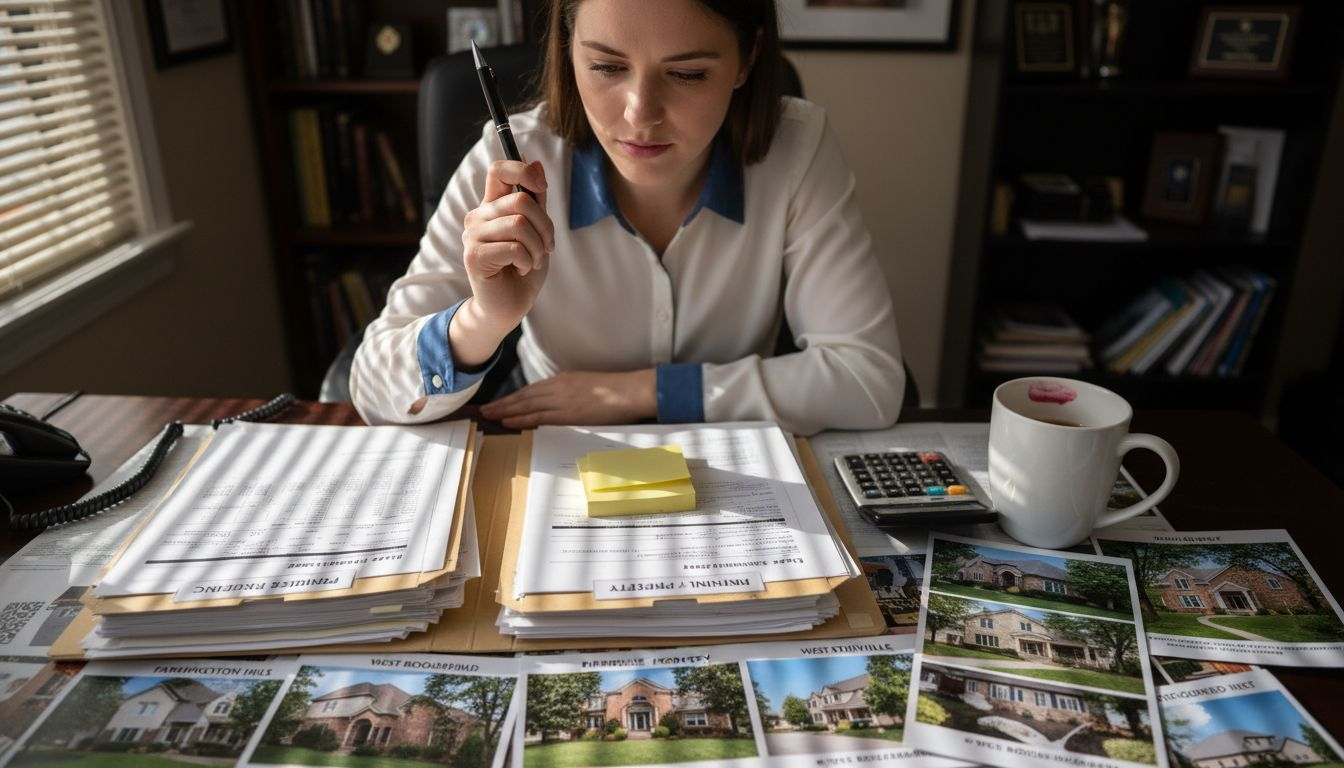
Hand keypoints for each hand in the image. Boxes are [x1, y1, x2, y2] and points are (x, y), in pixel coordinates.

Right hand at [452, 159, 554, 367]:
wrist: (509, 306)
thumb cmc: (523, 268)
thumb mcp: (537, 230)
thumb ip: (536, 200)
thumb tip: (536, 162)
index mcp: (492, 206)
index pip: (499, 170)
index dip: (522, 171)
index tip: (542, 187)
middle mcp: (478, 216)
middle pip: (520, 200)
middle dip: (545, 225)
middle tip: (547, 246)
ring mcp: (472, 236)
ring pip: (519, 224)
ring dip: (537, 247)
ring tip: (533, 261)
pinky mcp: (473, 256)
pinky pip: (513, 247)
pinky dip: (527, 261)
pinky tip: (521, 269)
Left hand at [479, 370, 657, 428]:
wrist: (631, 391)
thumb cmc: (616, 391)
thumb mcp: (588, 387)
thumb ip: (571, 393)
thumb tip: (559, 405)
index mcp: (563, 380)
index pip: (531, 390)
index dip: (512, 398)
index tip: (498, 403)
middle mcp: (558, 387)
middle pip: (523, 396)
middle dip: (502, 403)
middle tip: (484, 409)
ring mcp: (562, 400)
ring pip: (526, 405)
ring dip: (505, 411)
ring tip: (489, 415)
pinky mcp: (569, 413)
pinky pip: (539, 416)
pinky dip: (521, 419)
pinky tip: (507, 421)